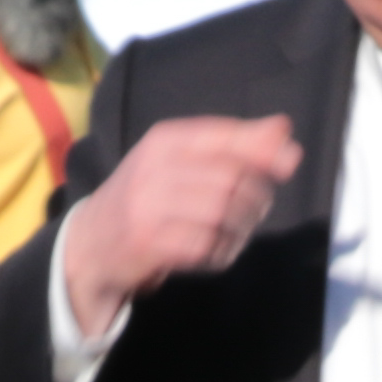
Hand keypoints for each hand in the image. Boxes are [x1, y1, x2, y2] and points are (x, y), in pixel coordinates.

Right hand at [55, 113, 303, 322]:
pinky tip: (219, 250)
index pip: (225, 137)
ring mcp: (148, 206)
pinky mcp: (149, 243)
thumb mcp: (183, 161)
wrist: (90, 245)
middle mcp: (154, 167)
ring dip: (242, 228)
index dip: (264, 148)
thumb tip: (284, 130)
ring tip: (236, 232)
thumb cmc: (147, 198)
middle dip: (257, 196)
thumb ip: (234, 145)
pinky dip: (224, 251)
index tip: (291, 160)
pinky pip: (207, 246)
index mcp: (164, 140)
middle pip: (231, 178)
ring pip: (223, 213)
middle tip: (255, 209)